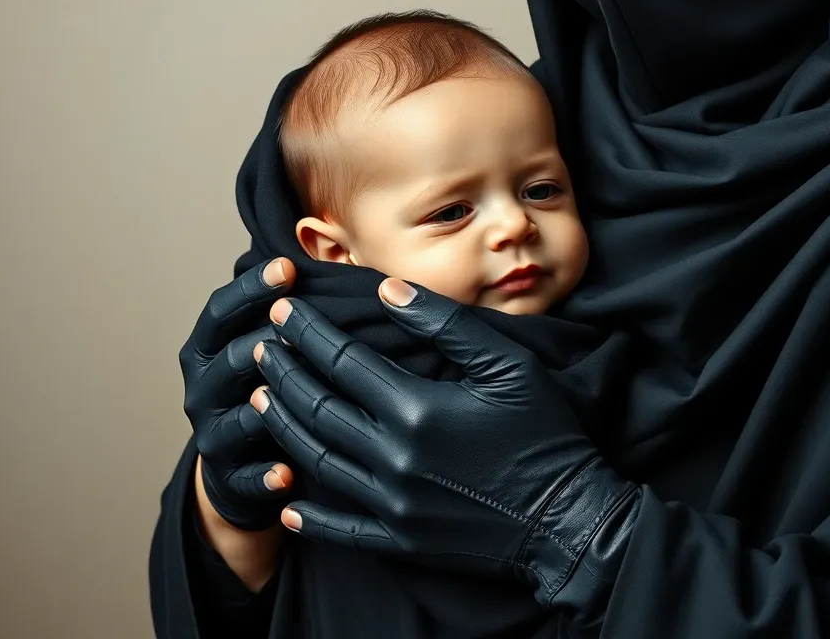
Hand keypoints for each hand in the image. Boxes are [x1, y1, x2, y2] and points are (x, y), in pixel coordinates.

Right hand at [180, 257, 296, 530]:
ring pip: (239, 414)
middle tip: (301, 326)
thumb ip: (288, 314)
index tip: (289, 266)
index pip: (221, 310)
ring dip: (266, 404)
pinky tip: (288, 473)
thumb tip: (344, 259)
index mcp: (208, 347)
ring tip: (290, 393)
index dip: (252, 288)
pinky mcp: (228, 477)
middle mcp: (203, 386)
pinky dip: (266, 475)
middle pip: (231, 357)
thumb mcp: (266, 348)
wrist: (239, 465)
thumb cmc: (270, 387)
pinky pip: (246, 476)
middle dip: (266, 340)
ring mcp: (211, 432)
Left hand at [250, 279, 641, 615]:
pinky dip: (307, 514)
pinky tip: (286, 500)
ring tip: (262, 398)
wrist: (568, 519)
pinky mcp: (400, 540)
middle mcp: (393, 457)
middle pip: (316, 407)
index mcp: (416, 408)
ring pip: (314, 460)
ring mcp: (392, 503)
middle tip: (261, 346)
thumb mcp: (508, 365)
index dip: (308, 332)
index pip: (342, 360)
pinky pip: (338, 528)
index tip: (284, 311)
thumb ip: (445, 324)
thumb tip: (387, 288)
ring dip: (282, 426)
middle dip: (282, 371)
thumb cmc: (546, 434)